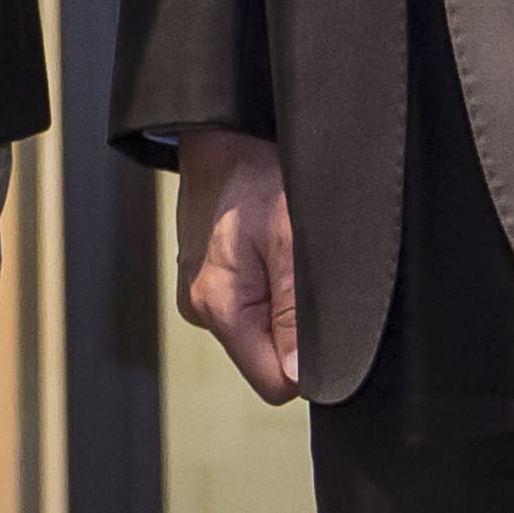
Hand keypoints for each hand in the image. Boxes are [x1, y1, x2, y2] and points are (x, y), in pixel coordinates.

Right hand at [173, 125, 304, 402]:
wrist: (225, 131)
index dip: (305, 358)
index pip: (274, 381)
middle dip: (291, 325)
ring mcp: (198, 292)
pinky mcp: (203, 276)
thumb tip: (299, 378)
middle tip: (298, 269)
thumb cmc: (257, 173)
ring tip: (281, 251)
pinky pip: (245, 302)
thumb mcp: (291, 243)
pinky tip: (266, 247)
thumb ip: (294, 315)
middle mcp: (199, 308)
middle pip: (264, 356)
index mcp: (218, 307)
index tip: (315, 312)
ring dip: (278, 301)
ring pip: (257, 329)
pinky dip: (263, 282)